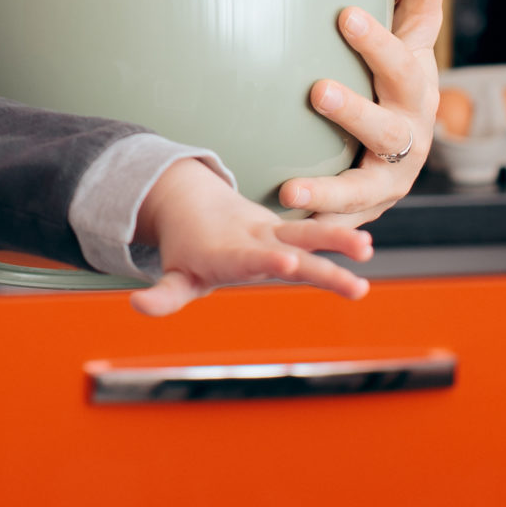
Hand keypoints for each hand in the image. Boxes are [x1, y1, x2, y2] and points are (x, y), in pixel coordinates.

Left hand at [129, 157, 371, 316]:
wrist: (194, 200)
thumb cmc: (188, 249)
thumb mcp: (175, 275)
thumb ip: (163, 295)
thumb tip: (136, 306)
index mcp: (229, 252)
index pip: (249, 258)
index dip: (266, 260)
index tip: (287, 262)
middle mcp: (256, 239)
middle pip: (292, 247)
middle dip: (320, 256)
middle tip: (352, 274)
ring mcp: (274, 232)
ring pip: (309, 233)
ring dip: (337, 238)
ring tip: (369, 249)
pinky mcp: (287, 231)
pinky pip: (316, 234)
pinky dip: (340, 237)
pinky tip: (368, 246)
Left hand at [279, 0, 445, 226]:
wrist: (400, 146)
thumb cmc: (397, 77)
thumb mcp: (412, 33)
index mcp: (417, 86)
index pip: (404, 58)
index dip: (380, 39)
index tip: (345, 14)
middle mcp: (410, 136)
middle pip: (386, 125)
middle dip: (355, 111)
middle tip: (317, 89)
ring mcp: (391, 178)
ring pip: (364, 187)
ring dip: (331, 190)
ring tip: (293, 190)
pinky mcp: (367, 210)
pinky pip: (343, 221)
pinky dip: (319, 226)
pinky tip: (285, 224)